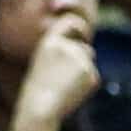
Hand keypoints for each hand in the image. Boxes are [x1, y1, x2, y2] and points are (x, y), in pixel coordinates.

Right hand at [13, 13, 99, 130]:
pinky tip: (72, 92)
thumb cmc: (38, 88)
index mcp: (49, 41)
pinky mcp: (91, 74)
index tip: (84, 34)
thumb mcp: (44, 63)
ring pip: (89, 62)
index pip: (71, 21)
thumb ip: (62, 52)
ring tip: (65, 85)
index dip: (80, 26)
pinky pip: (93, 76)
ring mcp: (80, 60)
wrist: (41, 108)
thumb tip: (86, 50)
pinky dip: (86, 84)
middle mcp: (66, 47)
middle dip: (83, 57)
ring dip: (82, 71)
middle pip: (84, 48)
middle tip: (72, 73)